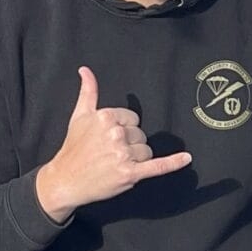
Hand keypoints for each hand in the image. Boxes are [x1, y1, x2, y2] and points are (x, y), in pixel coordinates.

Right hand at [35, 67, 192, 222]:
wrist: (65, 180)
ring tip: (115, 164)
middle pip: (140, 135)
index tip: (110, 138)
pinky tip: (186, 158)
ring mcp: (123, 154)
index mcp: (106, 117)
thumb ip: (88, 91)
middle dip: (129, 144)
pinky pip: (158, 166)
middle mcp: (116, 134)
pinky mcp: (130, 173)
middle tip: (110, 153)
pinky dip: (173, 163)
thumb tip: (85, 70)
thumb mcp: (79, 116)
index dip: (124, 129)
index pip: (133, 119)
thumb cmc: (73, 148)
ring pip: (146, 151)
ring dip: (136, 159)